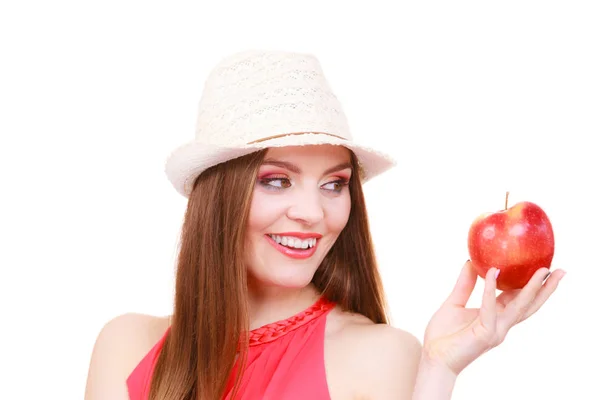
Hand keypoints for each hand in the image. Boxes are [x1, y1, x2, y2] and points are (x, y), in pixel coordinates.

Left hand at [422, 260, 565, 375]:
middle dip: (546, 289)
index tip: (544, 269)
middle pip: (529, 305)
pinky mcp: (485, 334)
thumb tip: (471, 261)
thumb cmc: (442, 334)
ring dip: (532, 289)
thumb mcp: (454, 302)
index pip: (518, 299)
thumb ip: (465, 284)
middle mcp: (500, 324)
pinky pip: (489, 308)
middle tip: (560, 271)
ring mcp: (495, 330)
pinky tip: (493, 273)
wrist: (433, 357)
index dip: (531, 284)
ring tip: (543, 272)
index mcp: (495, 316)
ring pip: (519, 307)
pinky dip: (490, 290)